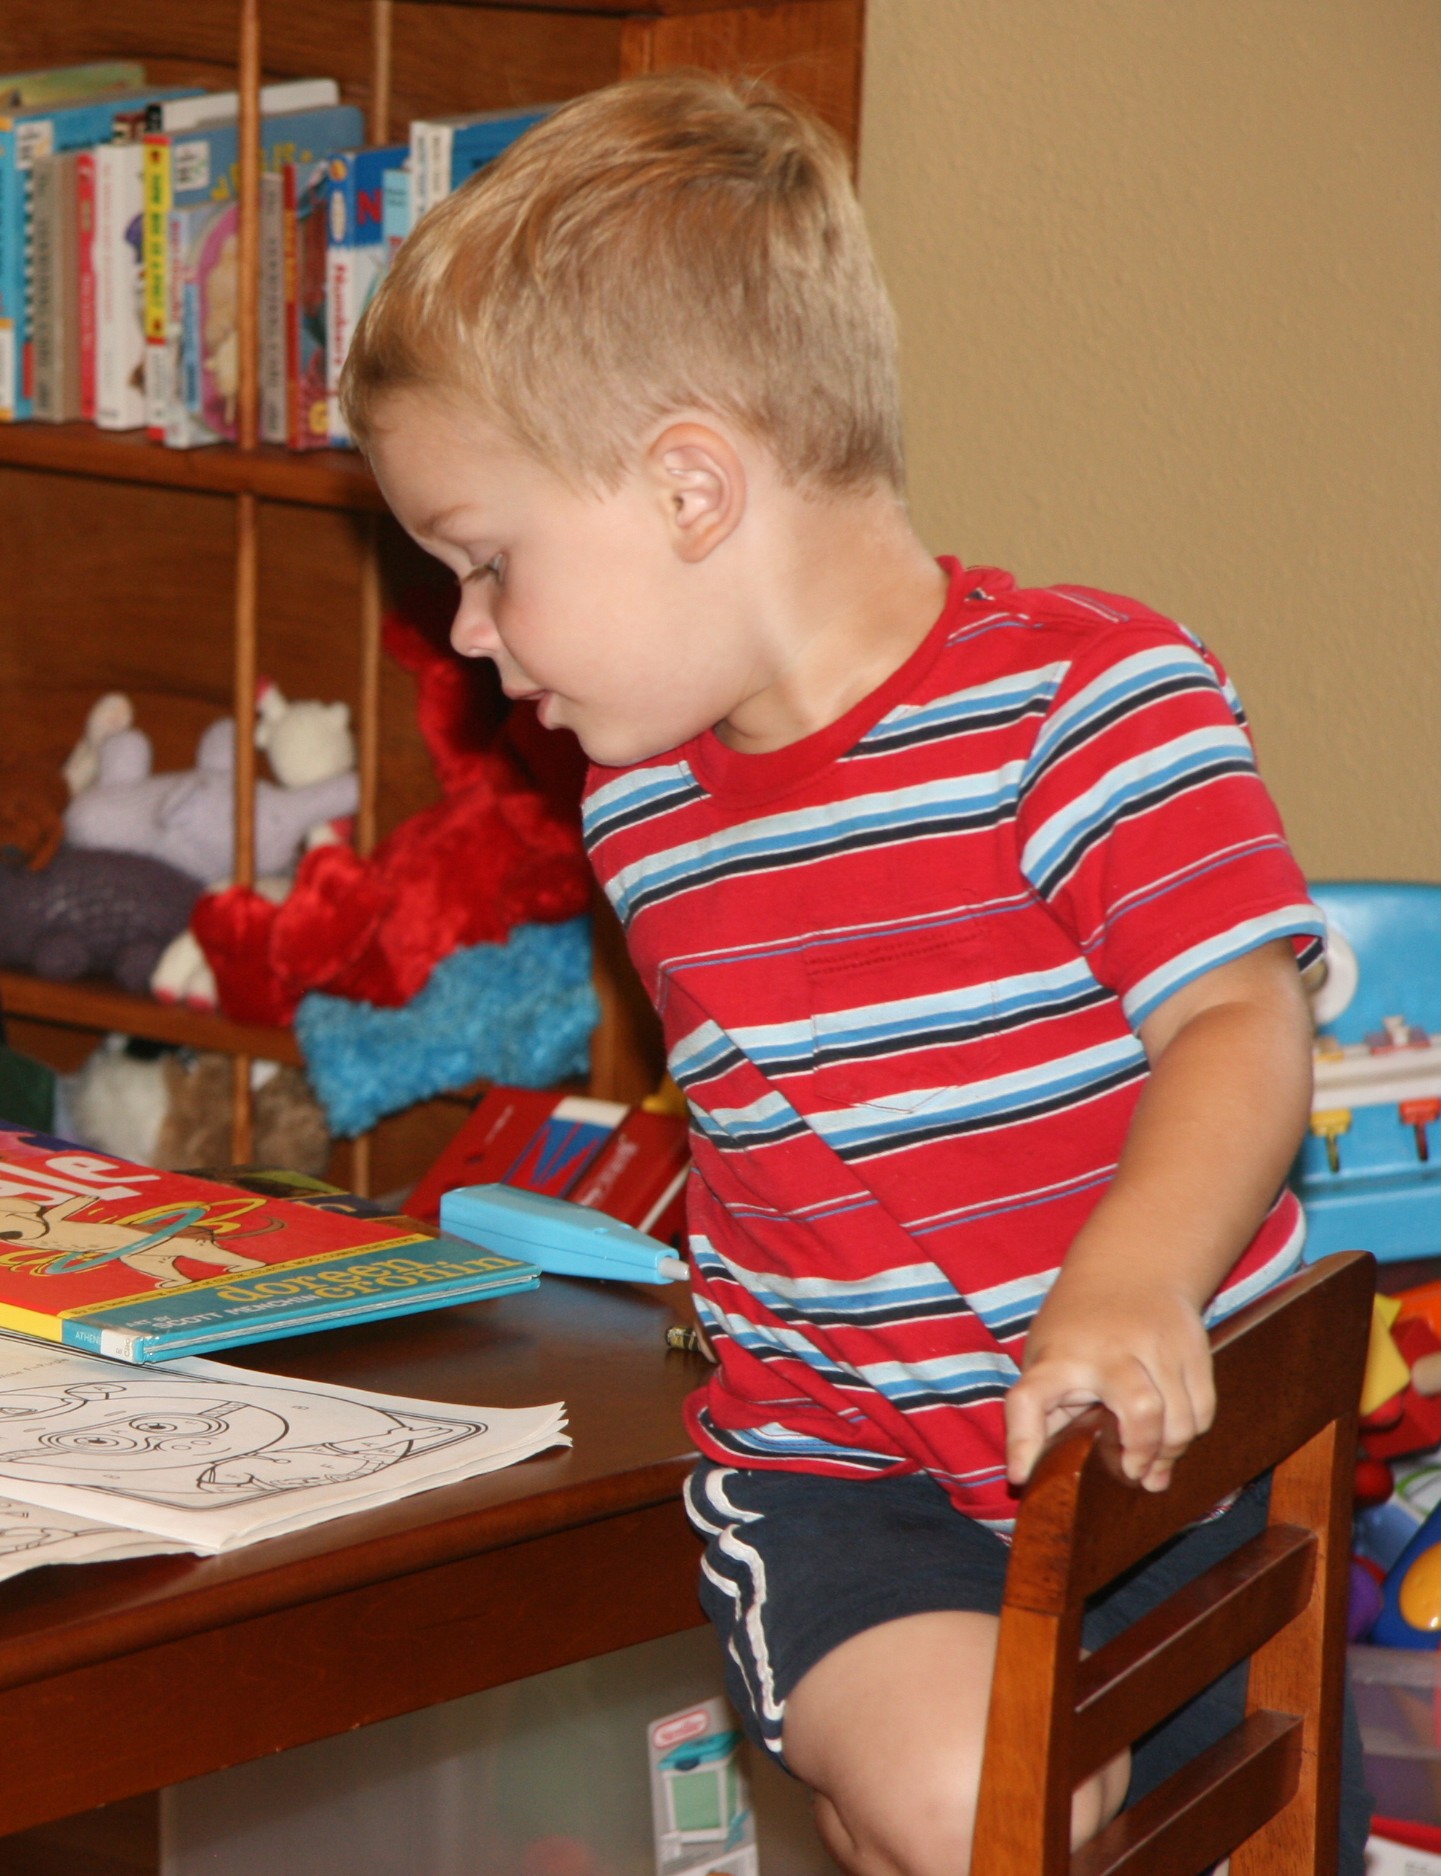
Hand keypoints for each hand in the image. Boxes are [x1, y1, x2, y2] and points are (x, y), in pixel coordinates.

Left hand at [1004, 1279, 1215, 1492]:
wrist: (1132, 1266)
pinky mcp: (1192, 1348)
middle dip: (1141, 1452)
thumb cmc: (1077, 1326)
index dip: (1023, 1441)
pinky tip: (1174, 1439)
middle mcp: (1106, 1351)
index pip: (1030, 1400)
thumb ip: (1046, 1413)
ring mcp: (1155, 1346)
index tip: (1022, 1476)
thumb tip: (1040, 1476)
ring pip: (1179, 1419)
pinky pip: (1202, 1410)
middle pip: (1140, 1411)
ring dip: (1170, 1453)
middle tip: (1132, 1473)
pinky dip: (1190, 1433)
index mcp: (1057, 1358)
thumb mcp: (1047, 1358)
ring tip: (1154, 1466)